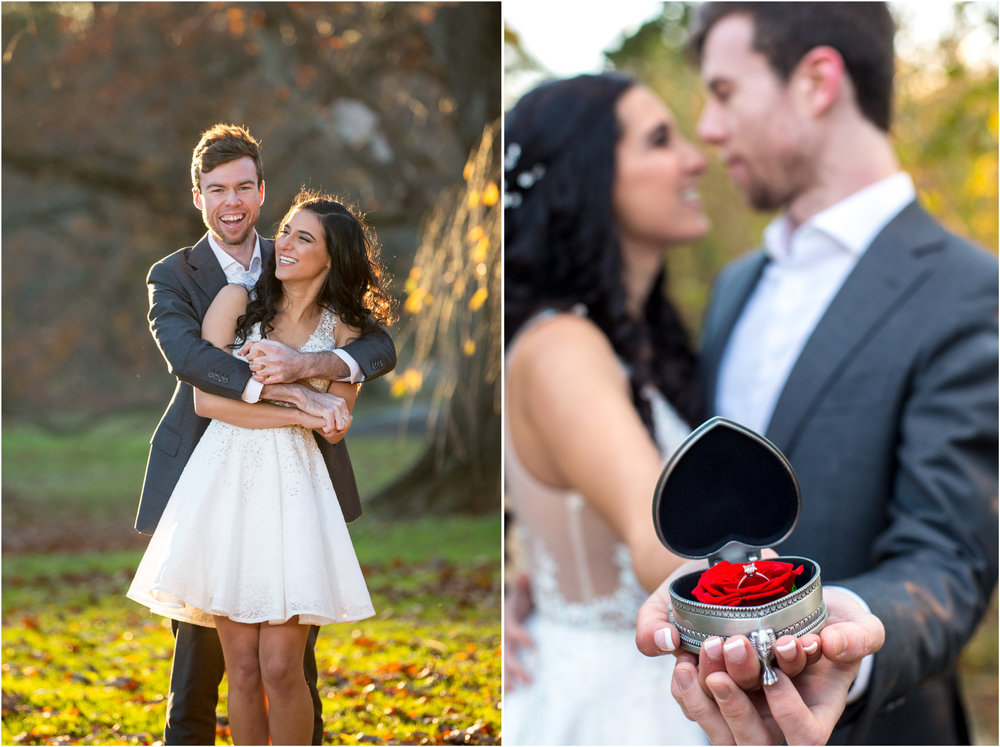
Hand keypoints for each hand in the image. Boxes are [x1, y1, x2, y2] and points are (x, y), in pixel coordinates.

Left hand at [240, 339, 305, 383]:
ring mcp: (276, 370)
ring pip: (257, 372)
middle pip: (254, 361)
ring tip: (257, 371)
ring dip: (256, 372)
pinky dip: (261, 379)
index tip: (251, 355)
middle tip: (254, 364)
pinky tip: (263, 376)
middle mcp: (274, 359)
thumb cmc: (290, 355)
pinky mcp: (278, 378)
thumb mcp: (280, 345)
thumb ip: (268, 343)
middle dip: (253, 363)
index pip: (255, 347)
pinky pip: (264, 380)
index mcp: (274, 349)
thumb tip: (257, 343)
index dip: (251, 351)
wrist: (302, 365)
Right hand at [296, 387, 352, 437]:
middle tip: (329, 433)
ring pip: (340, 427)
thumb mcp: (327, 405)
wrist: (303, 396)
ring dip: (333, 431)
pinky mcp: (328, 411)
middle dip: (338, 431)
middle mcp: (341, 404)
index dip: (341, 427)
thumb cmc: (313, 402)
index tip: (333, 430)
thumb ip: (335, 412)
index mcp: (342, 402)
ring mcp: (335, 407)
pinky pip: (331, 427)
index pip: (348, 419)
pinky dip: (327, 430)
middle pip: (346, 424)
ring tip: (325, 431)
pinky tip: (322, 428)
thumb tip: (340, 422)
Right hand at [504, 571, 535, 691]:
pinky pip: (508, 672)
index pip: (512, 628)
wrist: (528, 606)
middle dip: (516, 667)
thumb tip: (526, 573)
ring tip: (515, 692)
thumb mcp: (531, 589)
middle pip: (507, 652)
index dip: (521, 636)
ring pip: (504, 665)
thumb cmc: (532, 597)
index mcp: (510, 618)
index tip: (535, 645)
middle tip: (530, 680)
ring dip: (508, 679)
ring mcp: (508, 647)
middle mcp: (506, 635)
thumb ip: (528, 584)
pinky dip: (509, 684)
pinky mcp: (513, 656)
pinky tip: (513, 698)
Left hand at [664, 588, 884, 744]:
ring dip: (703, 697)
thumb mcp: (859, 626)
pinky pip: (697, 711)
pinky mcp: (720, 701)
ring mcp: (748, 714)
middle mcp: (778, 723)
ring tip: (694, 659)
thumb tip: (833, 645)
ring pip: (719, 732)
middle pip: (753, 741)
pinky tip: (682, 659)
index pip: (805, 735)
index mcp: (816, 714)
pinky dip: (686, 690)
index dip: (789, 711)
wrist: (803, 617)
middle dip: (735, 704)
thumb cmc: (837, 627)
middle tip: (728, 655)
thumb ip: (859, 637)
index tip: (776, 671)